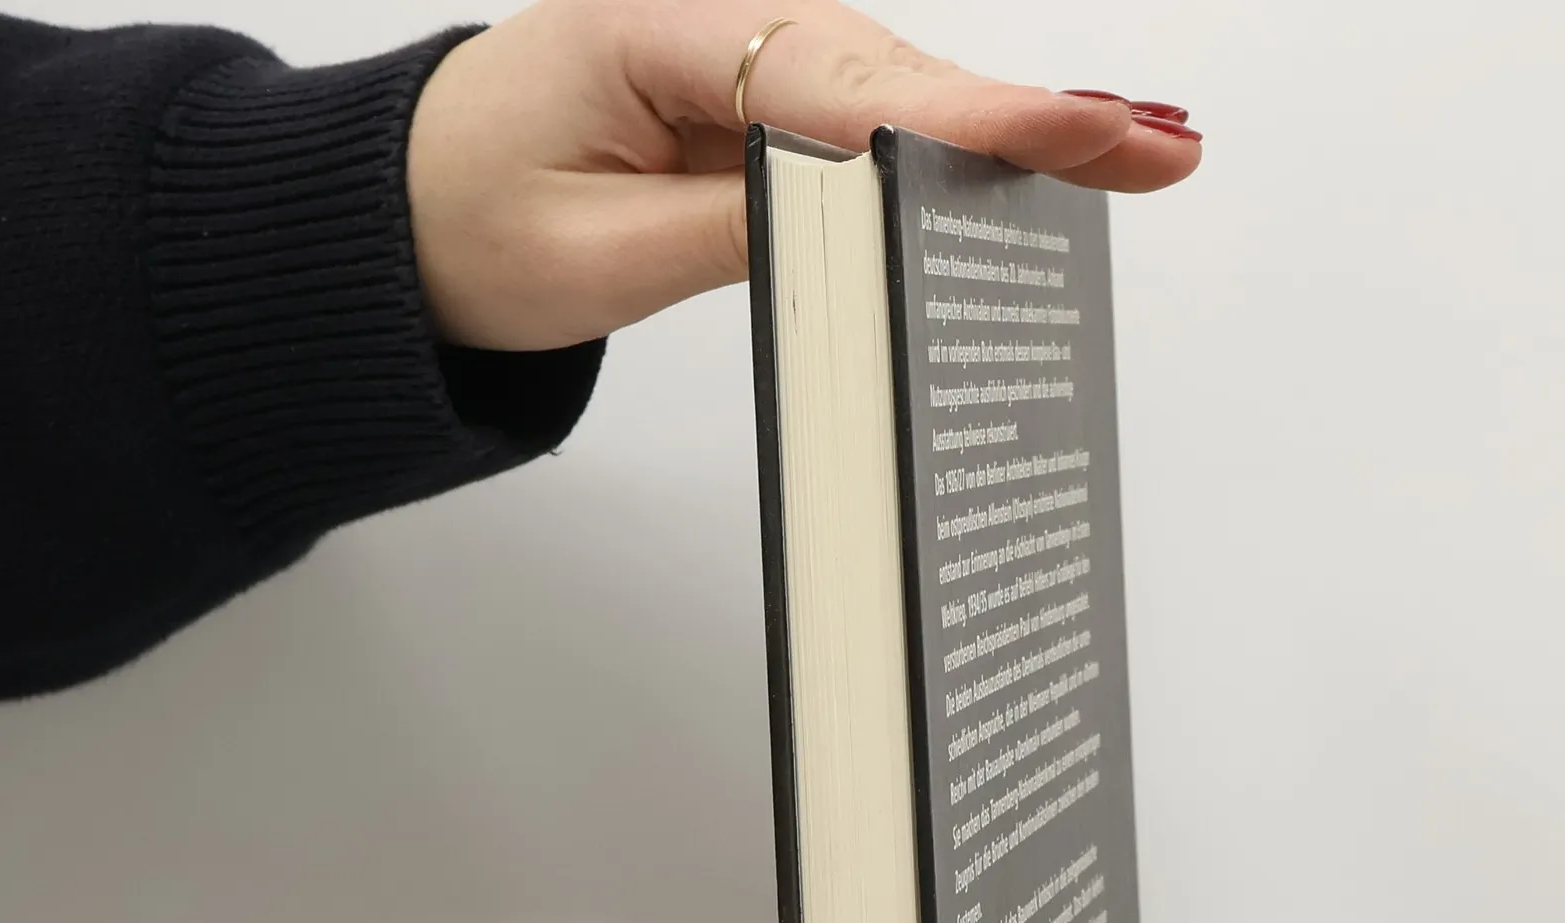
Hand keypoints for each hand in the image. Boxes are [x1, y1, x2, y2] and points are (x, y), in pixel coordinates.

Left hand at [407, 0, 1200, 351]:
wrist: (404, 214)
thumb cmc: (467, 222)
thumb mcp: (590, 258)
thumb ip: (736, 233)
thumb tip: (876, 222)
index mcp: (650, 30)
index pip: (838, 82)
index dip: (965, 118)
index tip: (1074, 129)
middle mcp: (710, 20)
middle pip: (894, 74)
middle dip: (1028, 118)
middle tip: (1159, 146)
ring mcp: (740, 55)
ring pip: (897, 93)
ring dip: (1010, 132)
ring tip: (1138, 150)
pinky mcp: (756, 98)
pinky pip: (870, 119)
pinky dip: (954, 146)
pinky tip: (1042, 155)